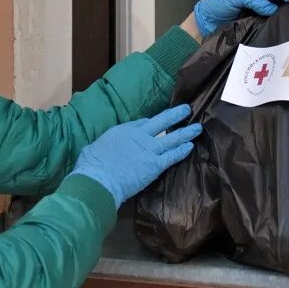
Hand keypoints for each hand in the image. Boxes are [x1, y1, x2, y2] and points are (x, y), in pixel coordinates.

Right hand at [71, 106, 201, 208]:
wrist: (99, 178)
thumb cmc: (91, 165)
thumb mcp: (95, 146)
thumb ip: (105, 144)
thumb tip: (102, 147)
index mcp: (123, 130)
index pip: (142, 123)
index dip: (152, 122)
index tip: (158, 120)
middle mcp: (139, 136)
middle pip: (161, 121)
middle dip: (175, 114)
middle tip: (186, 109)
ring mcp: (149, 149)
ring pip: (172, 138)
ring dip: (186, 132)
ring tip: (197, 128)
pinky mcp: (155, 164)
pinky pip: (172, 156)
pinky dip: (182, 151)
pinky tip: (190, 146)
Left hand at [193, 0, 288, 37]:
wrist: (208, 22)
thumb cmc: (218, 4)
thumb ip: (253, 0)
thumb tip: (271, 8)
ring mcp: (258, 9)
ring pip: (274, 8)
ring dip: (282, 9)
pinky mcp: (257, 22)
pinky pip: (268, 20)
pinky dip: (274, 21)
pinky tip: (281, 22)